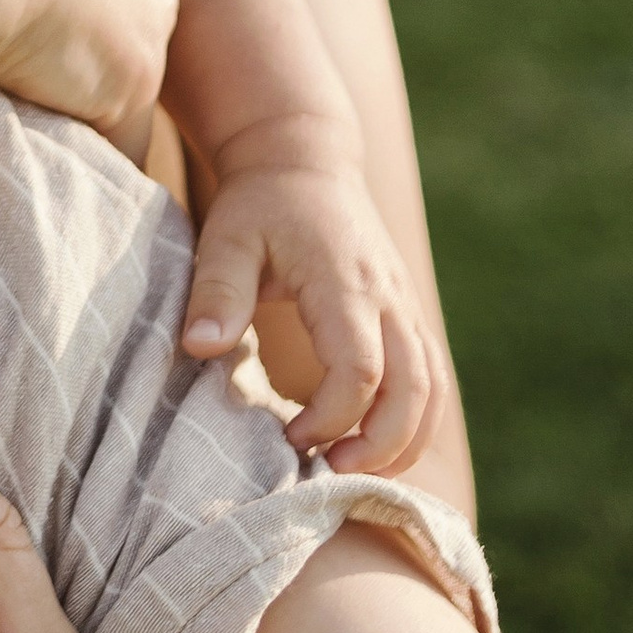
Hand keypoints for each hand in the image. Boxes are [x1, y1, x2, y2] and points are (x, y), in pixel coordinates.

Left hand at [177, 146, 447, 474]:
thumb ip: (215, 292)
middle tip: (331, 472)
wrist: (304, 160)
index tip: (290, 439)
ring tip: (355, 471)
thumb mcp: (226, 237)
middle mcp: (388, 297)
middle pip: (414, 388)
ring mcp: (404, 306)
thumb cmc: (259, 204)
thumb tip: (200, 348)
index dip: (332, 417)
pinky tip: (377, 447)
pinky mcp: (406, 315)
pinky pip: (431, 377)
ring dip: (406, 440)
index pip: (360, 367)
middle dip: (381, 444)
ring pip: (432, 388)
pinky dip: (415, 420)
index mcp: (344, 282)